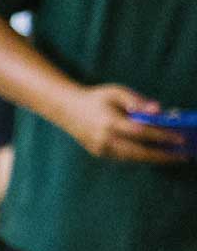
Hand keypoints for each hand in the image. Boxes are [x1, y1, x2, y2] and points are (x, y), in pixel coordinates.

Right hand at [49, 84, 188, 162]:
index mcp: (109, 121)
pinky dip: (142, 157)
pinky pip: (125, 158)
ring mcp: (101, 149)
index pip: (142, 132)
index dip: (163, 136)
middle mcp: (104, 138)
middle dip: (163, 155)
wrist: (66, 109)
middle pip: (139, 152)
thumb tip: (159, 110)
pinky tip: (155, 154)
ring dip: (155, 158)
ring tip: (173, 157)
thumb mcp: (116, 92)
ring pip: (133, 158)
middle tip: (183, 156)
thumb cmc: (96, 98)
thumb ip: (137, 100)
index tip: (181, 139)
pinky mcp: (100, 153)